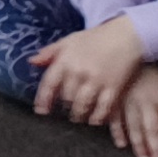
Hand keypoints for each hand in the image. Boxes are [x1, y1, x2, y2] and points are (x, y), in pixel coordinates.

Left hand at [28, 13, 145, 127]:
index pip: (49, 84)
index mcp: (65, 60)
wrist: (125, 36)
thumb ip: (50, 52)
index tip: (41, 111)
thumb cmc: (95, 38)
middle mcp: (79, 72)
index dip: (43, 100)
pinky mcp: (114, 88)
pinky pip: (103, 109)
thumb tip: (32, 61)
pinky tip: (94, 120)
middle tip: (65, 112)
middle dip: (64, 107)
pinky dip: (97, 117)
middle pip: (66, 98)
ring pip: (82, 106)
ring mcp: (97, 81)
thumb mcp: (69, 41)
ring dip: (79, 115)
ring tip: (78, 117)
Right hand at [109, 63, 157, 156]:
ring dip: (140, 146)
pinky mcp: (114, 99)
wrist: (127, 46)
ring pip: (135, 127)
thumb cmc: (150, 68)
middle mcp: (147, 102)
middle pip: (154, 129)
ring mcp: (129, 101)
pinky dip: (117, 132)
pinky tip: (121, 144)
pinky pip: (115, 118)